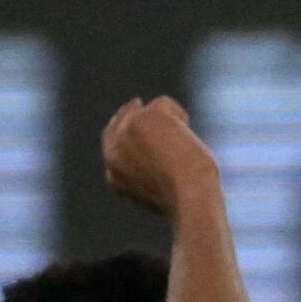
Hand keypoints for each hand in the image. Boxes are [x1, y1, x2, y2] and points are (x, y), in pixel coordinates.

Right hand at [101, 96, 219, 219]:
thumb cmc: (188, 198)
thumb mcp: (167, 191)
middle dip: (131, 112)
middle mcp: (113, 152)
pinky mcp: (141, 118)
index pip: (111, 146)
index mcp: (115, 176)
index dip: (122, 131)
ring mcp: (124, 133)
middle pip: (119, 123)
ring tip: (187, 144)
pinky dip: (179, 116)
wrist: (189, 194)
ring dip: (170, 121)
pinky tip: (187, 135)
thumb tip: (171, 163)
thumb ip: (156, 175)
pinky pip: (163, 103)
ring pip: (147, 112)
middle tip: (149, 106)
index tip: (133, 123)